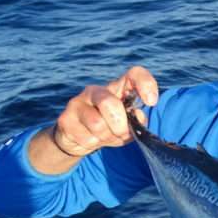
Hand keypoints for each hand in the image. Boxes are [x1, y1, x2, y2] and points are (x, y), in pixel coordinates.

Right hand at [29, 66, 158, 173]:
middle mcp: (95, 91)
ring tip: (105, 136)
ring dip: (106, 137)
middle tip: (122, 133)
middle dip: (120, 125)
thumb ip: (136, 120)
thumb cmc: (109, 127)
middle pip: (109, 103)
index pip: (134, 74)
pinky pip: (87, 138)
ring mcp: (77, 103)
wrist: (77, 139)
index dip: (145, 83)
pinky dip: (94, 144)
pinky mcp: (65, 119)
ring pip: (97, 124)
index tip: (152, 102)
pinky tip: (91, 140)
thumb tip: (138, 115)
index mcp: (116, 88)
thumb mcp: (128, 125)